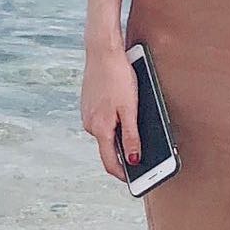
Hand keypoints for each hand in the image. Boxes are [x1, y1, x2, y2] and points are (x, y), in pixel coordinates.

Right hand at [81, 44, 140, 182]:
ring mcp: (87, 113)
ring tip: (136, 125)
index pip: (110, 162)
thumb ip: (131, 136)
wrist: (102, 50)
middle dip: (124, 152)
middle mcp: (89, 124)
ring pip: (105, 131)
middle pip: (108, 147)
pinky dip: (113, 119)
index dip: (123, 174)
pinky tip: (123, 107)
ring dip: (119, 133)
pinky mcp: (88, 103)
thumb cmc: (118, 76)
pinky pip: (102, 119)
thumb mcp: (130, 108)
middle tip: (143, 152)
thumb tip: (134, 160)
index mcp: (99, 128)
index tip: (134, 179)